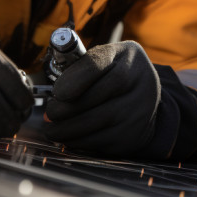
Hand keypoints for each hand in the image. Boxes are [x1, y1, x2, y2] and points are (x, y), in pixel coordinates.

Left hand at [43, 40, 160, 156]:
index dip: (71, 80)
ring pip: (92, 123)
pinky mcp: (134, 135)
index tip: (57, 92)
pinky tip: (70, 136)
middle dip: (62, 109)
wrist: (147, 97)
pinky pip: (98, 141)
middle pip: (91, 97)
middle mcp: (139, 81)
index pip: (95, 64)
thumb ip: (80, 68)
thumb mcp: (106, 59)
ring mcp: (139, 110)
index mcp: (128, 55)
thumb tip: (54, 99)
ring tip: (52, 128)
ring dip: (64, 128)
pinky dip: (78, 141)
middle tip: (50, 113)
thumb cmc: (116, 73)